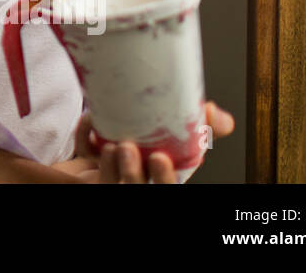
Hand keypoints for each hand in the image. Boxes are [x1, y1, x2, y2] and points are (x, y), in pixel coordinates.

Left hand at [72, 100, 235, 182]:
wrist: (109, 135)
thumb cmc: (146, 140)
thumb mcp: (176, 134)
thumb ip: (201, 128)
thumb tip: (222, 118)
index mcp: (157, 176)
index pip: (164, 185)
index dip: (163, 177)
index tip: (159, 157)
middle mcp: (133, 180)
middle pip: (134, 188)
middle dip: (132, 173)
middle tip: (127, 148)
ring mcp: (108, 177)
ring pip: (108, 183)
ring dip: (108, 164)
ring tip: (110, 144)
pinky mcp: (83, 169)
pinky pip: (82, 158)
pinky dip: (85, 137)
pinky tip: (91, 122)